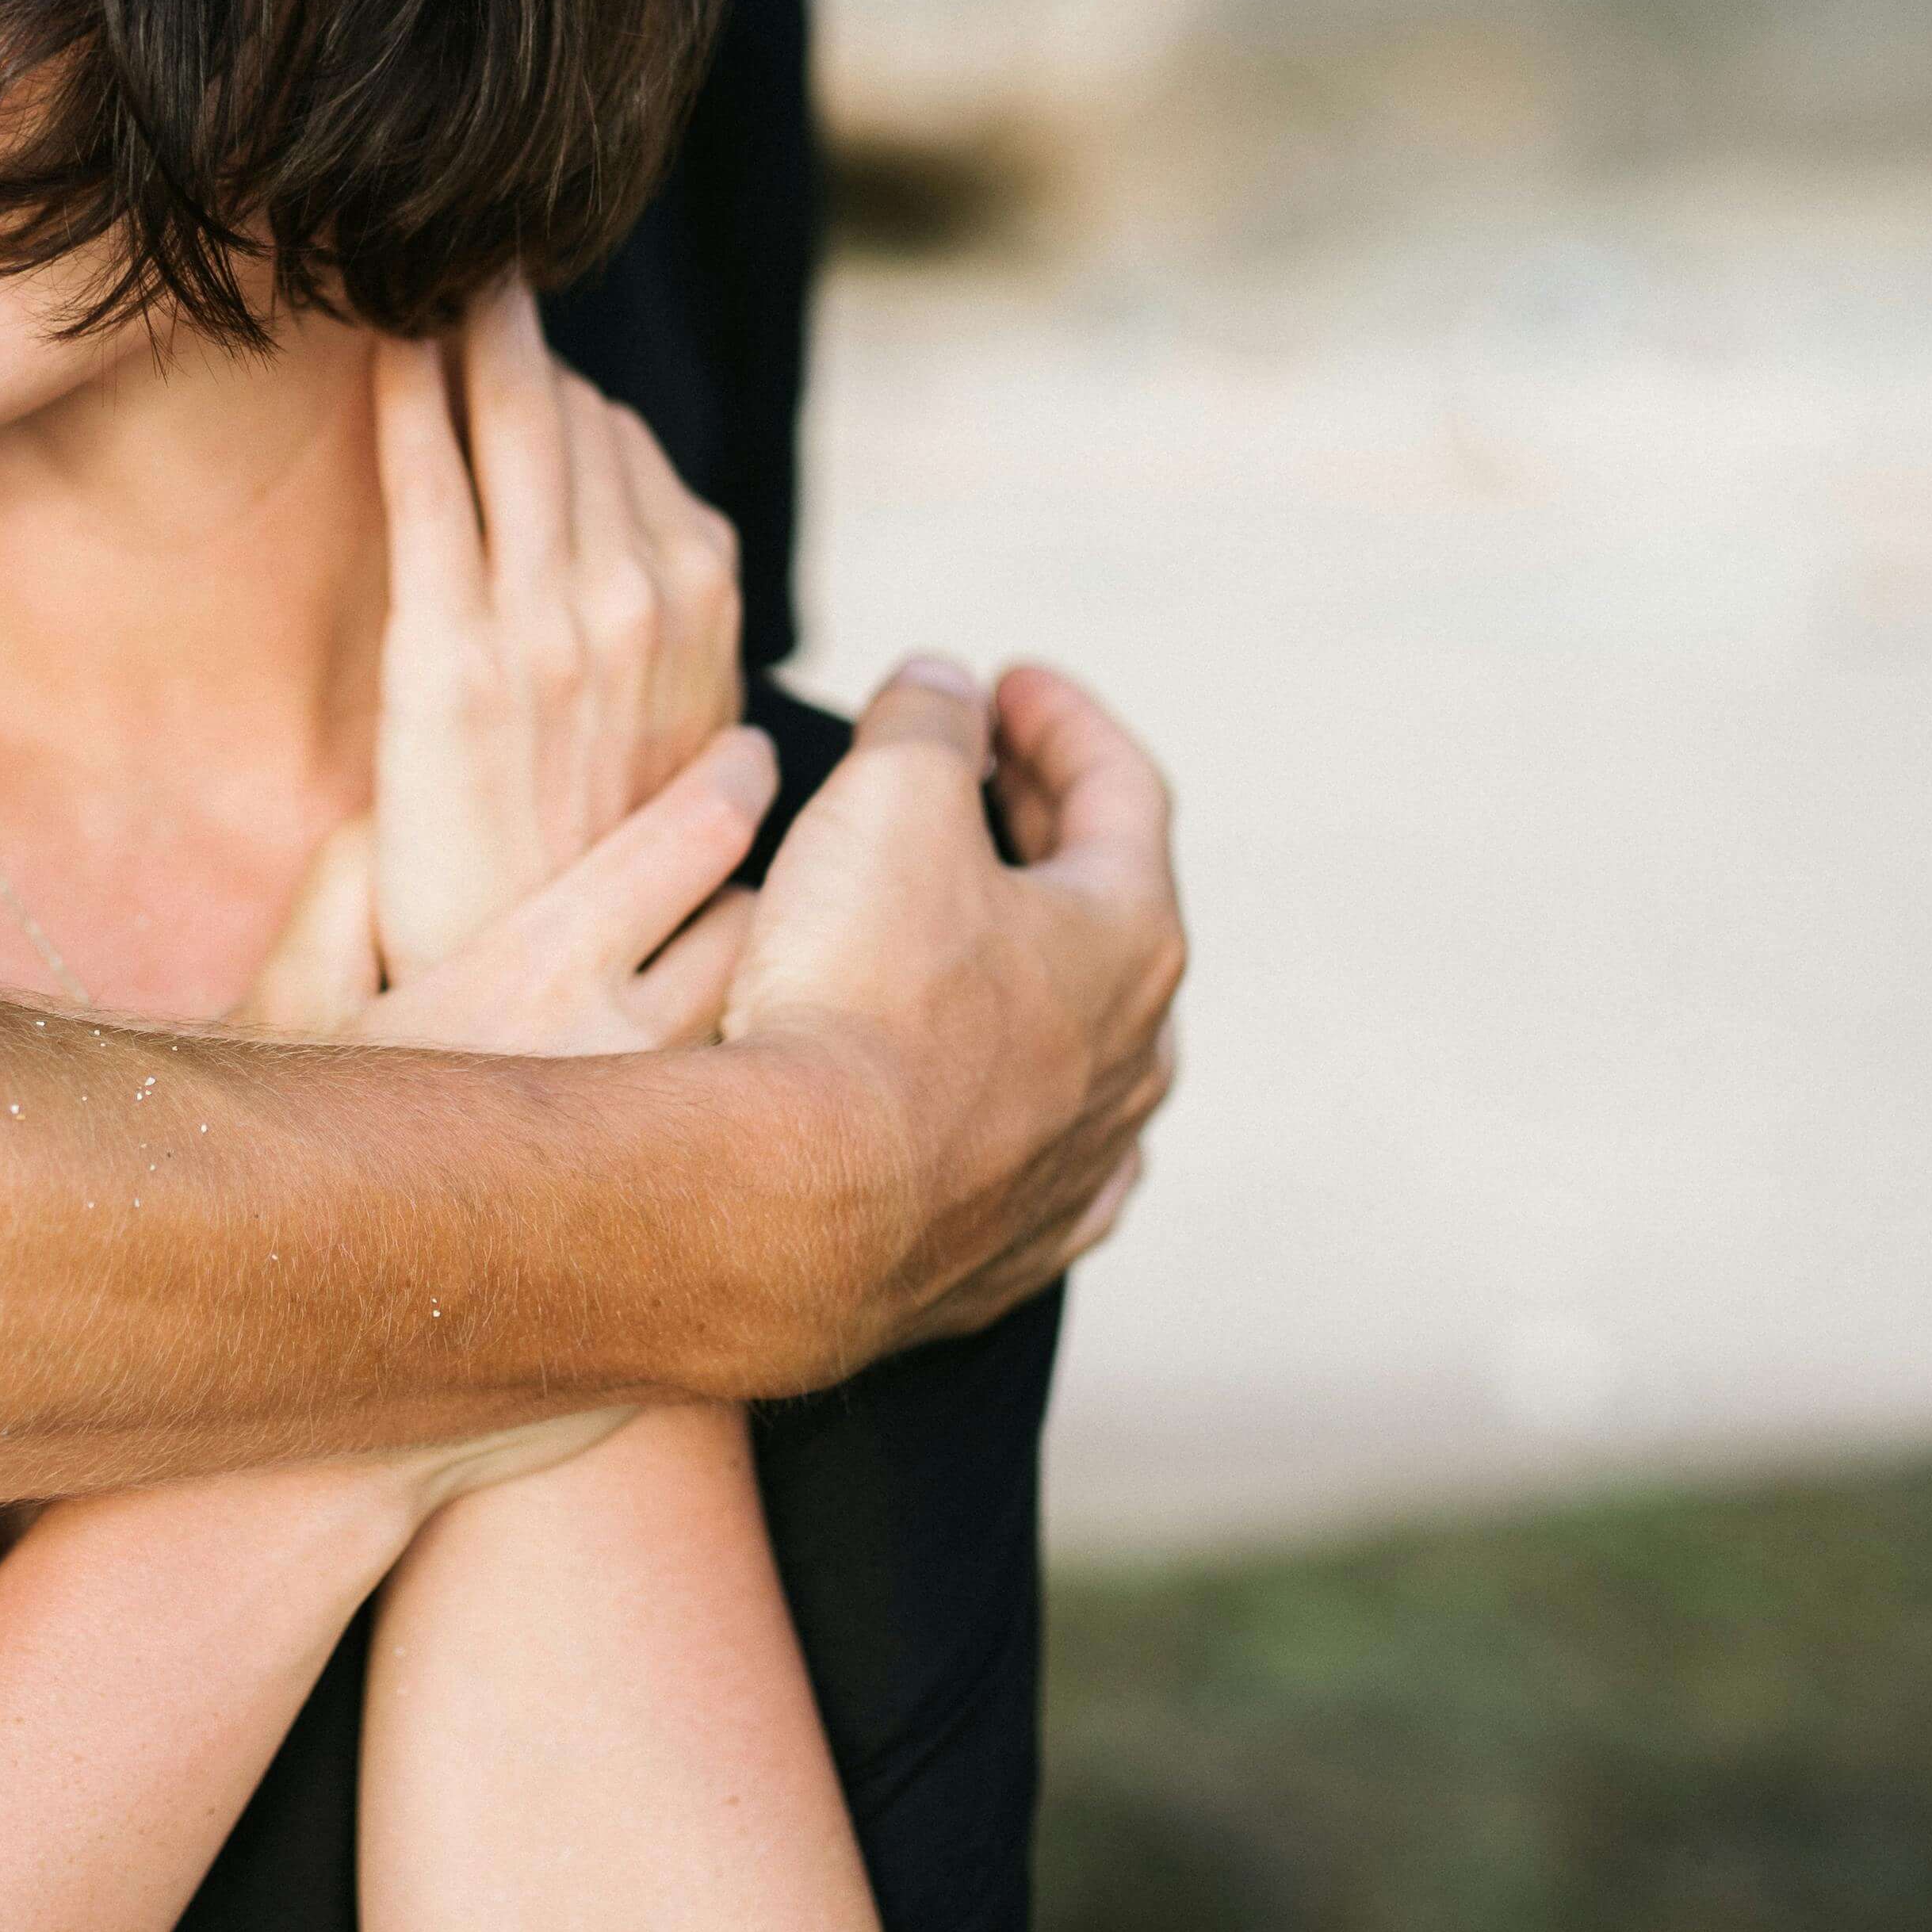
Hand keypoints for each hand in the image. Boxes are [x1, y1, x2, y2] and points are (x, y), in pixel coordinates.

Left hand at [244, 285, 750, 1047]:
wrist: (535, 977)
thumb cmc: (586, 862)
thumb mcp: (667, 737)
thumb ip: (659, 637)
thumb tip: (630, 561)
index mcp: (699, 608)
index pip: (629, 450)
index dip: (562, 400)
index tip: (510, 351)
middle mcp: (640, 596)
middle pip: (574, 417)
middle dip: (515, 331)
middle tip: (467, 257)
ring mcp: (549, 619)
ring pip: (512, 427)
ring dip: (464, 335)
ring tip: (417, 270)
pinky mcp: (452, 653)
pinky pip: (430, 488)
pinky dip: (406, 401)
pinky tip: (378, 346)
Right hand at [721, 657, 1183, 1364]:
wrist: (798, 1206)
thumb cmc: (853, 991)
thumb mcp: (888, 796)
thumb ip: (926, 719)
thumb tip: (944, 687)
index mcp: (1127, 934)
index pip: (1121, 789)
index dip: (1059, 721)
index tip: (1007, 683)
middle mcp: (1134, 1055)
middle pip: (1109, 909)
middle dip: (1043, 829)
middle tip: (985, 779)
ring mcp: (1080, 1162)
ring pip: (1088, 1042)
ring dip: (1037, 969)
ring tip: (981, 932)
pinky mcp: (1014, 1249)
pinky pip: (1046, 1161)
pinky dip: (1021, 1104)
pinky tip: (999, 1103)